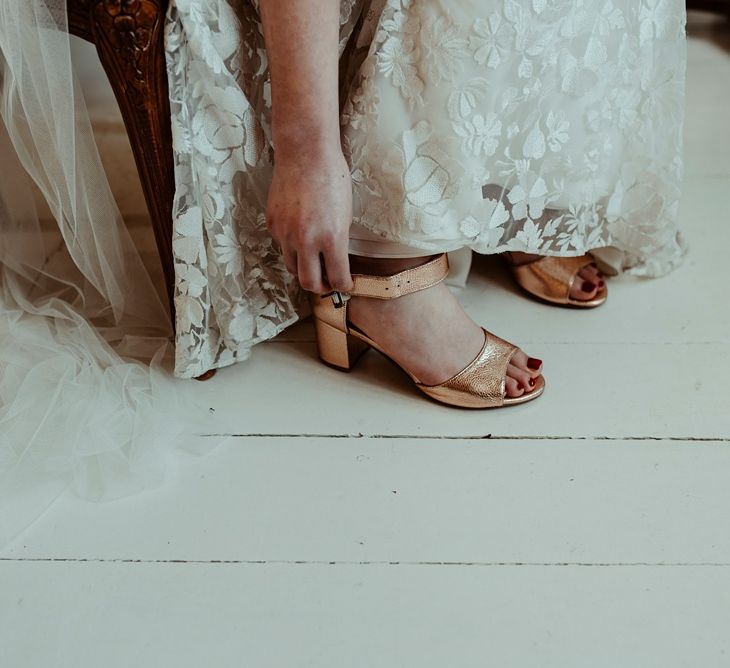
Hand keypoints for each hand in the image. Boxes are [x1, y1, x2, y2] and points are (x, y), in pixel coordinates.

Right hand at [266, 147, 353, 293]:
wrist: (305, 153)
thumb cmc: (331, 177)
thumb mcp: (345, 214)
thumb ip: (338, 242)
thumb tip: (336, 263)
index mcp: (331, 238)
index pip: (338, 278)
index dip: (344, 286)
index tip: (346, 286)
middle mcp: (306, 240)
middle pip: (309, 283)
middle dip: (321, 287)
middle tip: (328, 283)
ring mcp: (286, 233)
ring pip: (292, 266)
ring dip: (304, 268)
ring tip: (314, 261)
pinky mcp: (272, 224)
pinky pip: (282, 246)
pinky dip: (292, 247)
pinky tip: (300, 234)